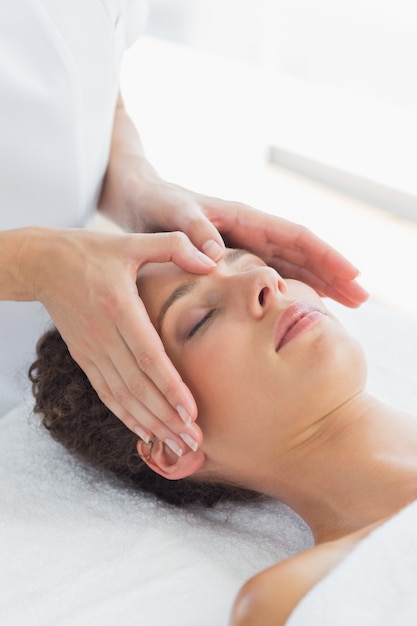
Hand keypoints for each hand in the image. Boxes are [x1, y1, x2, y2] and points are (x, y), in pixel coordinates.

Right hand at [27, 228, 216, 454]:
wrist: (43, 264)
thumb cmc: (92, 251)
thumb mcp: (132, 242)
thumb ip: (174, 246)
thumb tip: (211, 261)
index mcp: (119, 307)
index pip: (148, 356)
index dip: (170, 386)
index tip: (191, 411)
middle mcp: (104, 335)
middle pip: (138, 386)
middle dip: (166, 417)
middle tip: (195, 441)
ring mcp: (92, 350)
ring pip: (123, 396)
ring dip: (150, 424)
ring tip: (177, 446)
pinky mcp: (85, 358)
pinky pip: (106, 393)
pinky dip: (125, 416)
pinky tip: (145, 433)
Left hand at [121, 179, 367, 307]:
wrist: (137, 199)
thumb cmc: (154, 203)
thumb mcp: (171, 214)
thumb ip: (193, 232)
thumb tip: (218, 258)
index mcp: (244, 218)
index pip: (295, 237)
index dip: (325, 256)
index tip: (352, 275)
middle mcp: (251, 232)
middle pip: (303, 254)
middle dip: (333, 274)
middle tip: (362, 298)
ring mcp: (245, 246)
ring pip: (292, 266)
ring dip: (319, 283)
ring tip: (347, 305)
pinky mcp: (234, 260)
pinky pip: (271, 275)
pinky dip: (291, 288)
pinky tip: (302, 304)